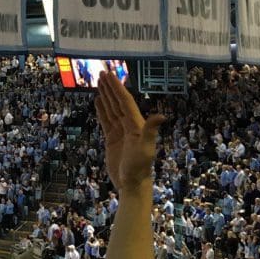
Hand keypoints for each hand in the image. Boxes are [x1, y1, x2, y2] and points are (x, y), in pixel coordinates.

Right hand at [94, 71, 163, 193]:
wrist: (132, 185)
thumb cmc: (139, 168)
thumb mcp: (146, 149)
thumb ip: (151, 131)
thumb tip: (161, 116)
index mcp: (136, 125)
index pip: (125, 102)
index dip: (117, 88)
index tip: (109, 76)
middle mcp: (128, 125)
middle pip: (118, 102)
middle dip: (110, 88)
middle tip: (102, 73)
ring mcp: (120, 132)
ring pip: (111, 109)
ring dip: (106, 96)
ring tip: (98, 83)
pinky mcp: (112, 139)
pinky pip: (106, 120)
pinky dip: (102, 110)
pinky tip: (98, 101)